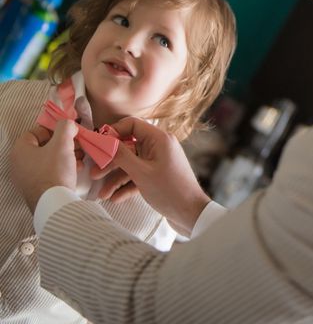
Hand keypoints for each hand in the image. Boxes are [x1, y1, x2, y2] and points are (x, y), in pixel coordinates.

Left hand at [10, 120, 81, 212]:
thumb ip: (66, 127)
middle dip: (64, 144)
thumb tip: (69, 123)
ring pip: (49, 160)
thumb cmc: (55, 170)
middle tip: (78, 144)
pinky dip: (63, 168)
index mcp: (20, 150)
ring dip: (66, 156)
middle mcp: (20, 163)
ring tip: (80, 157)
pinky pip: (50, 172)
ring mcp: (27, 177)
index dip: (53, 130)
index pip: (34, 132)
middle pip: (44, 146)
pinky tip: (77, 169)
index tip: (68, 132)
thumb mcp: (63, 144)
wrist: (54, 202)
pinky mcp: (37, 188)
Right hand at [92, 117, 210, 235]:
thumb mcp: (141, 172)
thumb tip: (104, 140)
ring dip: (116, 178)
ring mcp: (159, 162)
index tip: (98, 144)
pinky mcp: (158, 176)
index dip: (113, 132)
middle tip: (93, 174)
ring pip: (131, 164)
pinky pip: (138, 176)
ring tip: (102, 194)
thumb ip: (121, 155)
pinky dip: (127, 186)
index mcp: (159, 139)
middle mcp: (160, 147)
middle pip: (128, 147)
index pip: (132, 125)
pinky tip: (115, 199)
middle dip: (110, 162)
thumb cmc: (170, 191)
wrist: (191, 214)